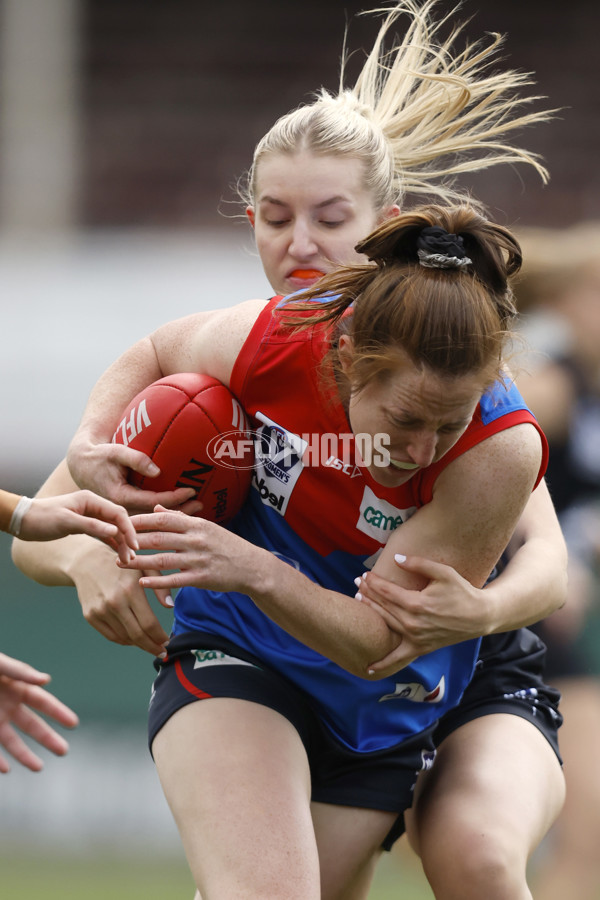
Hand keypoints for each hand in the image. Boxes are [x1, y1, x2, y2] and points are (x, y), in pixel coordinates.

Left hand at [0, 653, 78, 771]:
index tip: (73, 723)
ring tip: (39, 767)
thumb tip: (46, 680)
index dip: (58, 712)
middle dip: (48, 738)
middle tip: (64, 750)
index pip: (43, 702)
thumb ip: (20, 672)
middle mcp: (8, 706)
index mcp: (18, 687)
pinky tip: (7, 769)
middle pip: (32, 725)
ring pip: (12, 741)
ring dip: (25, 755)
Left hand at [18, 490, 138, 563]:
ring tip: (127, 559)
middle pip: (118, 522)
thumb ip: (92, 525)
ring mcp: (90, 515)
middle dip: (127, 538)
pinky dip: (112, 543)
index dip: (129, 529)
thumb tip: (115, 531)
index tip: (135, 545)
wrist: (24, 520)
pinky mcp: (85, 524)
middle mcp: (93, 505)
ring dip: (121, 543)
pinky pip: (104, 533)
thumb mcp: (66, 522)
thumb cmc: (42, 518)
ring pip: (112, 529)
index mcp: (91, 500)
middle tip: (132, 556)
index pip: (118, 513)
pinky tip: (119, 553)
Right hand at [66, 438, 203, 513]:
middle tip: (201, 504)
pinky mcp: (126, 509)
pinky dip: (165, 511)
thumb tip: (158, 471)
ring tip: (196, 509)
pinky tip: (181, 509)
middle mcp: (122, 508)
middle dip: (179, 511)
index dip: (173, 497)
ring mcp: (123, 511)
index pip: (152, 501)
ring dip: (174, 513)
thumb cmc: (100, 455)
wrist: (82, 464)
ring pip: (153, 517)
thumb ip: (136, 459)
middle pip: (156, 514)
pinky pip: (148, 513)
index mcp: (119, 496)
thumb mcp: (116, 452)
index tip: (191, 490)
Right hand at [71, 541, 172, 656]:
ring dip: (139, 645)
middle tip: (162, 651)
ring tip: (150, 644)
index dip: (160, 637)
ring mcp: (100, 610)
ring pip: (125, 638)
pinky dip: (125, 641)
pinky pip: (111, 636)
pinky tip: (134, 640)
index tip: (167, 642)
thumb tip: (170, 607)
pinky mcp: (90, 616)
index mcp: (130, 589)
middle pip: (138, 635)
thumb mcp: (145, 567)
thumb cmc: (123, 564)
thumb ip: (160, 586)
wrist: (87, 561)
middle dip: (152, 647)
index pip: (149, 623)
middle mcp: (114, 602)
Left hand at [118, 506, 265, 594]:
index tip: (121, 522)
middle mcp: (196, 540)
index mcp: (196, 525)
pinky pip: (176, 580)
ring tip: (120, 562)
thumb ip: (180, 519)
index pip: (163, 520)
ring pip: (163, 559)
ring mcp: (199, 560)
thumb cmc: (226, 545)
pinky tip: (142, 582)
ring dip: (140, 561)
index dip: (140, 520)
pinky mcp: (202, 579)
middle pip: (159, 538)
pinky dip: (158, 581)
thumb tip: (157, 509)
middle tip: (113, 542)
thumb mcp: (206, 527)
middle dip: (134, 540)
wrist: (252, 567)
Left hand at [356, 555, 487, 673]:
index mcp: (417, 603)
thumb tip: (396, 558)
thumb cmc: (462, 591)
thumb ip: (419, 564)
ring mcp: (416, 637)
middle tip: (357, 582)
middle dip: (367, 592)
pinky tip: (368, 667)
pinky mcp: (421, 648)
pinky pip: (398, 657)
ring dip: (370, 611)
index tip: (365, 575)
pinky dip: (384, 663)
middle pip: (382, 605)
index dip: (373, 582)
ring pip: (385, 623)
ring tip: (358, 600)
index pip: (386, 591)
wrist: (480, 616)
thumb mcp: (444, 572)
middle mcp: (413, 622)